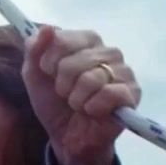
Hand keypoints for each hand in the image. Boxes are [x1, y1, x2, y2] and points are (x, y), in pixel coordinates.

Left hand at [23, 25, 141, 164]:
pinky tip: (93, 111)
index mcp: (86, 41)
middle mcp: (109, 52)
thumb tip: (47, 28)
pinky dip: (92, 107)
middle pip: (74, 61)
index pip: (62, 38)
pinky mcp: (132, 94)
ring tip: (78, 104)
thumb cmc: (54, 102)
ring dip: (76, 98)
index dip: (48, 60)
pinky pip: (109, 94)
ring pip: (91, 78)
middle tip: (65, 94)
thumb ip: (34, 48)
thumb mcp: (34, 74)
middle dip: (61, 84)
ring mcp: (123, 72)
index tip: (47, 73)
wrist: (66, 136)